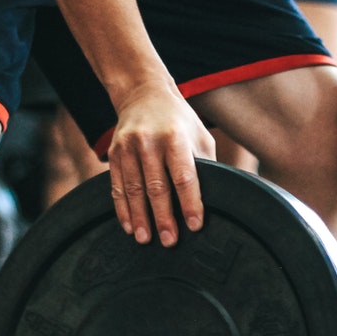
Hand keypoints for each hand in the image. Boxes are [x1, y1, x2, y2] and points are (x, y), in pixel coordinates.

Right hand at [106, 80, 215, 246]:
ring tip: (146, 239)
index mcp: (176, 137)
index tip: (195, 225)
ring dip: (140, 218)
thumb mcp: (199, 135)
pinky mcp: (114, 153)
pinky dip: (122, 208)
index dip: (190, 202)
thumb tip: (221, 196)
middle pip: (156, 186)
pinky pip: (117, 186)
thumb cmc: (180, 121)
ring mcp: (128, 147)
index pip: (184, 176)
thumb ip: (206, 164)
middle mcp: (149, 141)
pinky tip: (129, 226)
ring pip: (134, 189)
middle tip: (169, 241)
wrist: (143, 94)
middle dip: (163, 217)